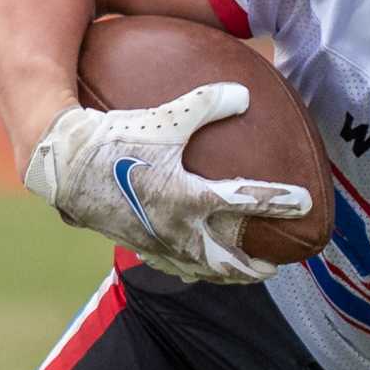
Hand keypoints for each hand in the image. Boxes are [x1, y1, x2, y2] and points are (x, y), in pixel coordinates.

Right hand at [23, 85, 311, 282]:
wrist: (63, 168)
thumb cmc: (113, 138)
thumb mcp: (162, 118)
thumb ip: (205, 104)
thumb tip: (243, 94)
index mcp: (188, 197)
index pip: (246, 203)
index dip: (279, 202)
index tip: (305, 203)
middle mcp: (176, 229)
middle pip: (228, 260)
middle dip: (255, 266)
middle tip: (276, 264)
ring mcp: (156, 244)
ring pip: (201, 271)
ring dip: (226, 275)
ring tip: (243, 274)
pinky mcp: (136, 246)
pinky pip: (172, 266)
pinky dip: (192, 269)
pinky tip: (196, 265)